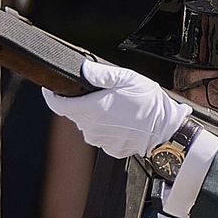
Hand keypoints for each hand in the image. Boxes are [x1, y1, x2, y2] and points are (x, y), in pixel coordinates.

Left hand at [43, 59, 189, 159]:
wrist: (166, 130)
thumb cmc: (149, 103)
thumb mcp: (127, 79)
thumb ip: (100, 74)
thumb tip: (81, 69)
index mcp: (93, 109)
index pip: (58, 105)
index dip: (52, 96)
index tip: (51, 89)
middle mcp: (92, 127)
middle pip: (75, 113)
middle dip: (81, 102)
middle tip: (100, 94)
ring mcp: (100, 140)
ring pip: (88, 125)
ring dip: (95, 115)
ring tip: (115, 107)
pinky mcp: (109, 148)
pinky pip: (100, 135)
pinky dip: (106, 127)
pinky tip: (121, 120)